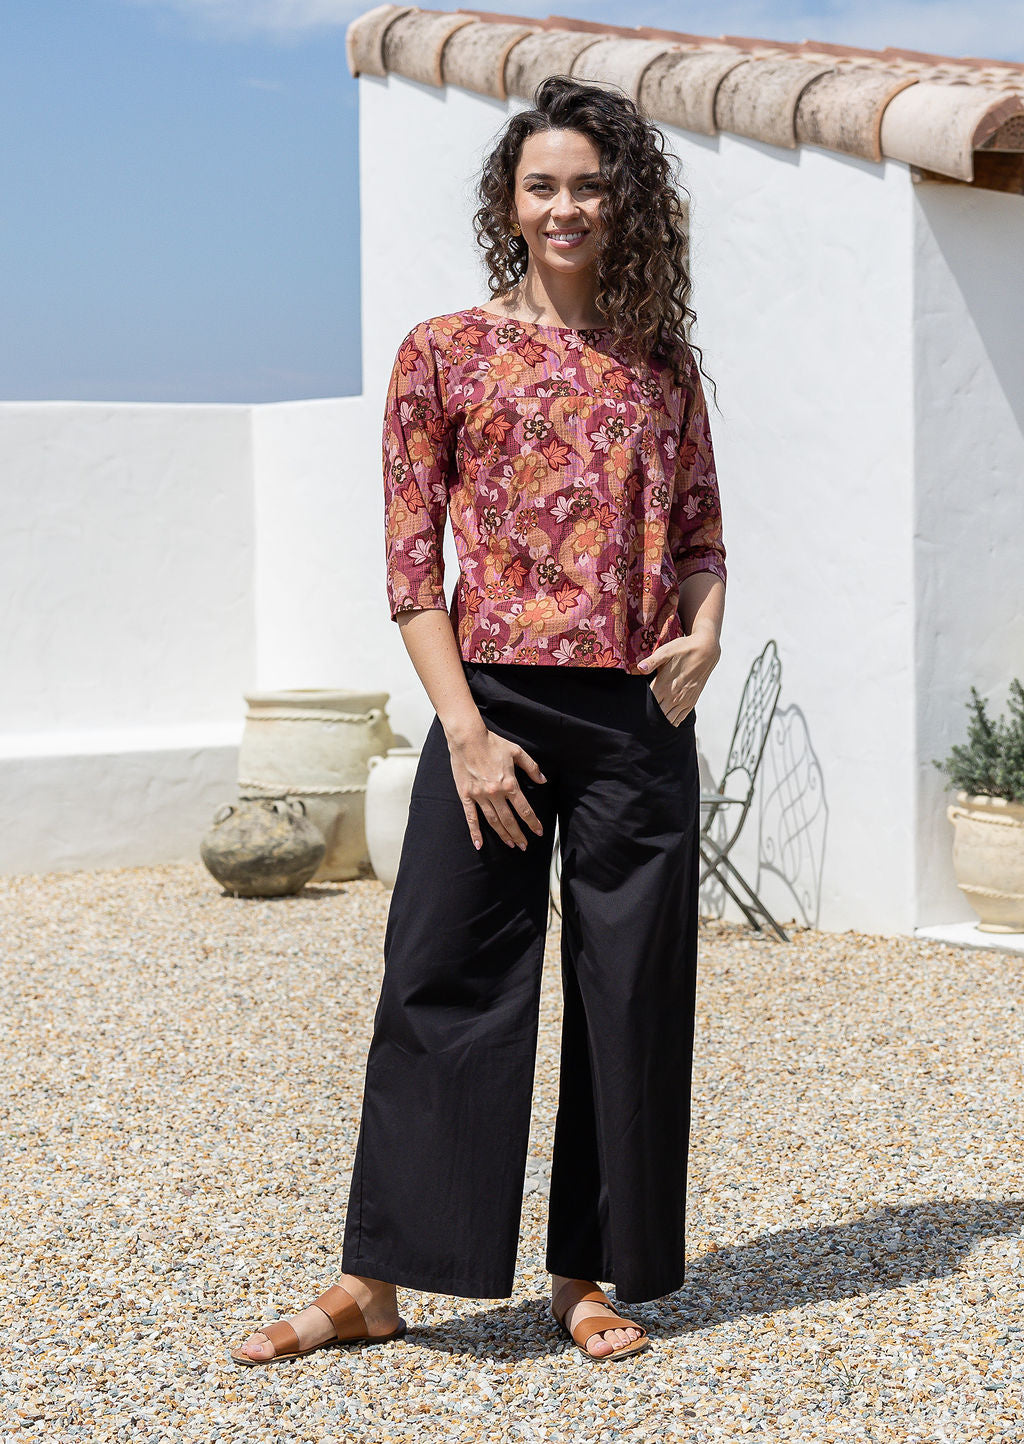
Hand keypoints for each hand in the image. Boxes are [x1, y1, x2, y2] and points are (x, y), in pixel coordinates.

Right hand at [447, 725, 546, 850]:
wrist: (467, 738)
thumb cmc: (492, 743)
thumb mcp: (517, 752)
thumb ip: (532, 768)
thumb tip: (542, 780)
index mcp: (509, 784)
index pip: (524, 809)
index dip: (533, 823)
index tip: (538, 832)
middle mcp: (496, 793)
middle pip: (509, 820)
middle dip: (518, 835)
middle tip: (524, 846)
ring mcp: (480, 796)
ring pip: (493, 821)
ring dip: (503, 834)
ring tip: (510, 844)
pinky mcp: (466, 796)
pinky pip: (471, 818)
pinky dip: (475, 833)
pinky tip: (479, 845)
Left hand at [638, 624, 720, 725]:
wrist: (706, 651)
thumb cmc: (683, 649)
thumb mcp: (666, 651)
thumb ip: (652, 662)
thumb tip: (639, 667)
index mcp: (663, 685)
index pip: (648, 703)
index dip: (640, 706)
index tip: (634, 706)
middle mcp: (673, 696)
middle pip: (656, 714)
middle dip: (648, 716)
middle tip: (640, 716)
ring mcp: (683, 701)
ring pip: (668, 719)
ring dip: (660, 720)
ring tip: (652, 719)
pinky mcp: (691, 701)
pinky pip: (679, 718)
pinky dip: (672, 721)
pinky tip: (665, 720)